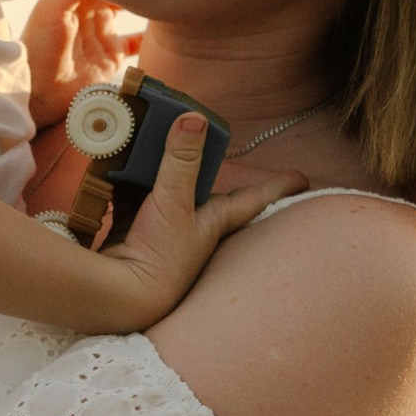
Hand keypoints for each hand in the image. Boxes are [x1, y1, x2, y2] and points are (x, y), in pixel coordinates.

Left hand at [21, 0, 141, 129]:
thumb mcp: (51, 7)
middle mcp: (91, 11)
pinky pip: (137, 43)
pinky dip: (150, 37)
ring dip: (148, 4)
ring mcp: (103, 33)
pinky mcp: (112, 57)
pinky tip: (166, 31)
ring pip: (133, 11)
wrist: (38, 94)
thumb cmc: (38, 48)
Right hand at [96, 114, 302, 328]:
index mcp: (214, 220)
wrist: (121, 296)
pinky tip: (112, 162)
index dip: (278, 186)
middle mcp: (191, 224)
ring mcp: (160, 227)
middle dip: (194, 160)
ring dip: (150, 163)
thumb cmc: (160, 258)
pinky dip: (123, 179)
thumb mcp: (174, 202)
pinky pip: (130, 195)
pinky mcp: (131, 230)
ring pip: (161, 185)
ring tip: (142, 136)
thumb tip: (194, 118)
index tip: (302, 178)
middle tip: (190, 132)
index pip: (254, 198)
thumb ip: (181, 160)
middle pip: (199, 184)